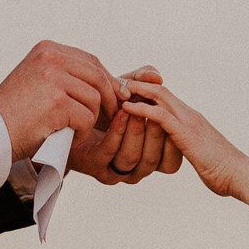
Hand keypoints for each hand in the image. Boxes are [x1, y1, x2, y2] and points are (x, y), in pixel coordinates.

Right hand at [0, 41, 123, 160]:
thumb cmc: (15, 113)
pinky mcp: (57, 102)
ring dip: (89, 121)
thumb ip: (67, 75)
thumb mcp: (39, 80)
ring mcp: (53, 78)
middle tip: (110, 118)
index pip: (91, 61)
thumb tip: (114, 83)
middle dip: (109, 99)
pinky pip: (86, 119)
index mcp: (47, 49)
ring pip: (94, 100)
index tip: (116, 98)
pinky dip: (81, 134)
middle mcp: (51, 57)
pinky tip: (66, 138)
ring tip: (72, 131)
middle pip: (98, 77)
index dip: (107, 81)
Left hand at [69, 67, 185, 183]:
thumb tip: (158, 76)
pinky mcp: (93, 165)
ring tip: (135, 109)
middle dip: (156, 134)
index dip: (175, 140)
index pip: (172, 162)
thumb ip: (145, 81)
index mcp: (151, 159)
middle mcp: (135, 170)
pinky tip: (120, 113)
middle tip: (156, 110)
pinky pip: (110, 151)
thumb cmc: (109, 103)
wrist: (74, 113)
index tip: (173, 116)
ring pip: (132, 158)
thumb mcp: (130, 90)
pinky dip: (117, 130)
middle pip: (154, 161)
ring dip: (135, 132)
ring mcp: (114, 171)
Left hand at [117, 81, 248, 196]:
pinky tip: (126, 108)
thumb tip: (190, 156)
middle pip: (161, 91)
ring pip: (159, 96)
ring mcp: (189, 122)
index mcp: (193, 121)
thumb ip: (193, 150)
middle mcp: (190, 116)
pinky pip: (160, 115)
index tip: (130, 93)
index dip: (149, 93)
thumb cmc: (225, 171)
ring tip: (118, 89)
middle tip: (119, 83)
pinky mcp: (186, 133)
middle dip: (140, 86)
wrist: (240, 176)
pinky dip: (141, 108)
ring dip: (137, 91)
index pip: (168, 99)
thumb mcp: (203, 156)